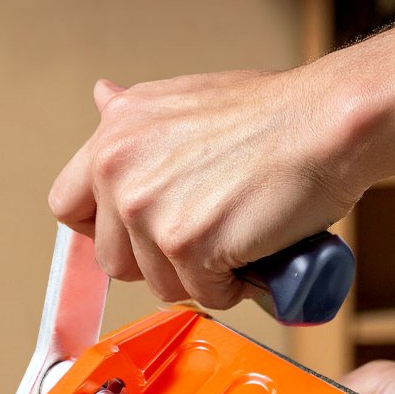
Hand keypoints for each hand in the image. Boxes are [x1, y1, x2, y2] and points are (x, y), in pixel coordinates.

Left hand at [48, 67, 371, 309]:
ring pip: (157, 285)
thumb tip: (100, 98)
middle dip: (158, 261)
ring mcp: (149, 210)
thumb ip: (137, 118)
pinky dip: (234, 285)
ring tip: (236, 236)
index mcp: (114, 134)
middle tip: (204, 236)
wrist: (326, 124)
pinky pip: (203, 295)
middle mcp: (120, 169)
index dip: (104, 230)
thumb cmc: (271, 115)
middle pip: (113, 260)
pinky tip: (254, 249)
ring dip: (200, 275)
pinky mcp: (186, 246)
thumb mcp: (184, 100)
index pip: (68, 207)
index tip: (136, 235)